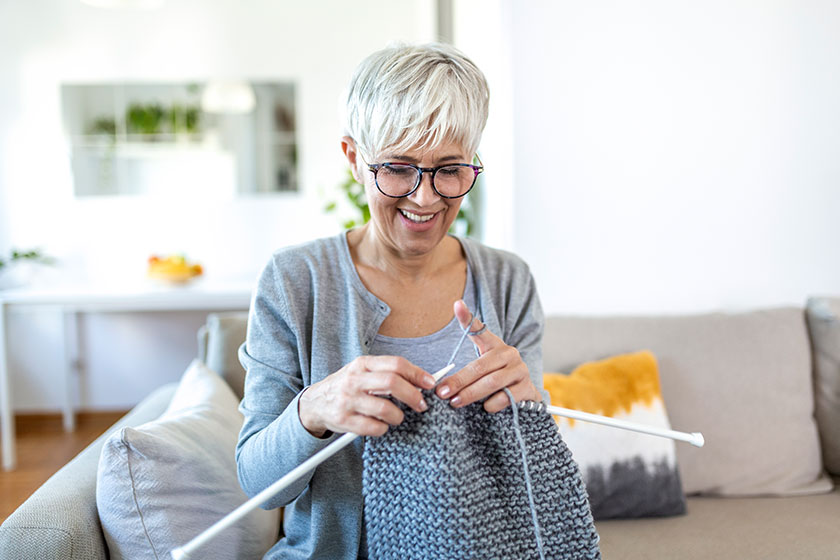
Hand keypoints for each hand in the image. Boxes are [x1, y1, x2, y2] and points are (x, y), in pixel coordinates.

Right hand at [298, 356, 435, 437]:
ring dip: (398, 416)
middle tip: (421, 405)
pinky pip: (374, 428)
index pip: (395, 364)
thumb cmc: (346, 387)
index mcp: (362, 364)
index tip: (430, 384)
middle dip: (413, 396)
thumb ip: (387, 373)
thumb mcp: (362, 372)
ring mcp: (348, 400)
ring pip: (385, 409)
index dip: (417, 374)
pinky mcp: (343, 420)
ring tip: (397, 417)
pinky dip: (383, 429)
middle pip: (392, 383)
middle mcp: (354, 380)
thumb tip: (420, 380)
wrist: (314, 403)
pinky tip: (381, 426)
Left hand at [435, 300, 540, 412]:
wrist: (523, 396)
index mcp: (495, 345)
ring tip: (456, 402)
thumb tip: (438, 377)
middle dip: (458, 381)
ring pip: (492, 382)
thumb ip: (463, 369)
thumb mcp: (481, 369)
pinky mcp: (527, 388)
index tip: (457, 305)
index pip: (479, 330)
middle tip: (442, 392)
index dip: (468, 318)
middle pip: (479, 367)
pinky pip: (506, 397)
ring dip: (471, 394)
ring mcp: (520, 370)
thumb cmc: (495, 380)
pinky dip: (492, 404)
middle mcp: (509, 354)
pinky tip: (485, 408)